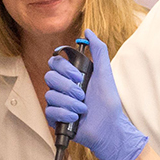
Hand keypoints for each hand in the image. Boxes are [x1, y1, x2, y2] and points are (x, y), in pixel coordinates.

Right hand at [45, 30, 147, 159]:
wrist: (109, 128)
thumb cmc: (108, 103)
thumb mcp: (105, 73)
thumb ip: (98, 50)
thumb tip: (88, 32)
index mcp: (71, 76)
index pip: (55, 63)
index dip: (65, 68)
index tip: (79, 76)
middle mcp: (63, 88)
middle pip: (49, 77)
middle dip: (68, 86)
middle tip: (82, 94)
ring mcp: (58, 103)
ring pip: (50, 95)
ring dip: (70, 102)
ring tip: (83, 108)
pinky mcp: (55, 118)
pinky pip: (50, 111)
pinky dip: (65, 114)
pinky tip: (76, 117)